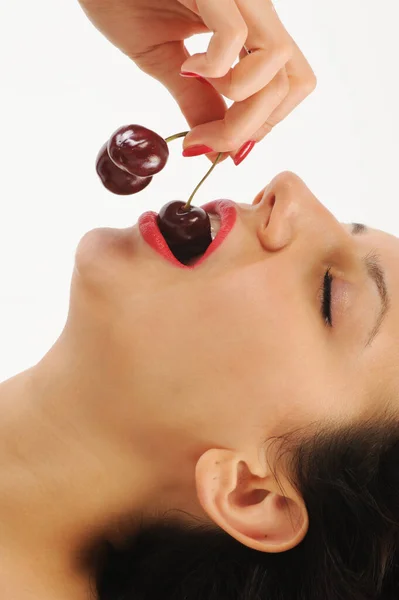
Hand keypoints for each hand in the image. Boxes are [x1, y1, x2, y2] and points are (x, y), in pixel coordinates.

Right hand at [79, 0, 315, 163]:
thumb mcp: (164, 60)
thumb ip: (195, 99)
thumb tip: (215, 146)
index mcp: (248, 26)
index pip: (288, 85)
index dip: (261, 127)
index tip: (219, 149)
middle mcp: (254, 7)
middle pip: (292, 83)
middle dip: (252, 129)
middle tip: (207, 142)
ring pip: (277, 63)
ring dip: (238, 105)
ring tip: (195, 87)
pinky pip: (234, 36)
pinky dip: (214, 68)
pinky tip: (185, 63)